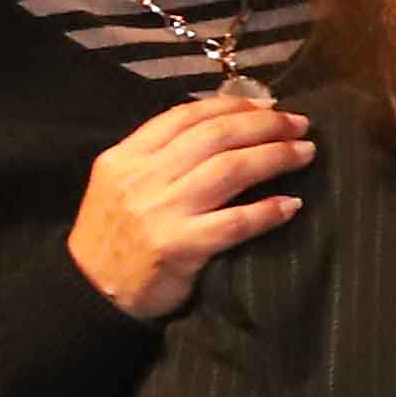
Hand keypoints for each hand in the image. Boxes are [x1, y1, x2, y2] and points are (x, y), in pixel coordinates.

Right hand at [66, 86, 312, 320]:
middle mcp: (142, 179)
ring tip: (305, 153)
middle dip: (264, 125)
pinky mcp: (178, 247)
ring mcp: (160, 212)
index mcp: (126, 157)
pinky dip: (268, 210)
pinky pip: (235, 222)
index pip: (185, 116)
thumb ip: (160, 155)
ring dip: (275, 157)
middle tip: (300, 125)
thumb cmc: (116, 234)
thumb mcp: (121, 183)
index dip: (233, 106)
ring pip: (230, 170)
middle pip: (215, 137)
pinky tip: (292, 204)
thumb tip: (225, 125)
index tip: (269, 105)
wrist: (90, 291)